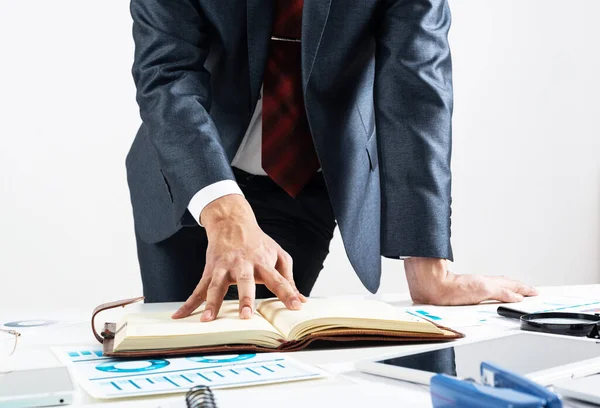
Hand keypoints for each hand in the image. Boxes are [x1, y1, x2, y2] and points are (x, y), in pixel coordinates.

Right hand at [172, 194, 304, 320]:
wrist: (232, 222)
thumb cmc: (258, 243)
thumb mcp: (278, 255)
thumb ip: (288, 279)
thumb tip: (302, 300)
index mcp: (263, 262)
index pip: (278, 280)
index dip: (288, 293)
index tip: (296, 307)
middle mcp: (243, 264)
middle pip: (245, 282)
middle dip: (246, 299)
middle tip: (247, 316)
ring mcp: (224, 267)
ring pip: (216, 287)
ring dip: (212, 303)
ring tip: (208, 320)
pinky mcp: (210, 270)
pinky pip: (198, 289)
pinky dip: (189, 303)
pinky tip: (179, 316)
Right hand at [404, 257, 537, 304]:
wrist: (432, 286)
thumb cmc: (438, 288)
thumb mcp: (452, 290)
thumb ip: (461, 290)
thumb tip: (462, 295)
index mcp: (475, 283)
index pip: (496, 282)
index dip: (509, 285)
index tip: (519, 288)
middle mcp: (480, 281)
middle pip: (505, 283)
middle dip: (519, 287)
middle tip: (533, 290)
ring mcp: (482, 285)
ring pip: (507, 286)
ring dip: (521, 289)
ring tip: (532, 292)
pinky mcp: (481, 289)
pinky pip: (501, 293)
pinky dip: (511, 295)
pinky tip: (520, 298)